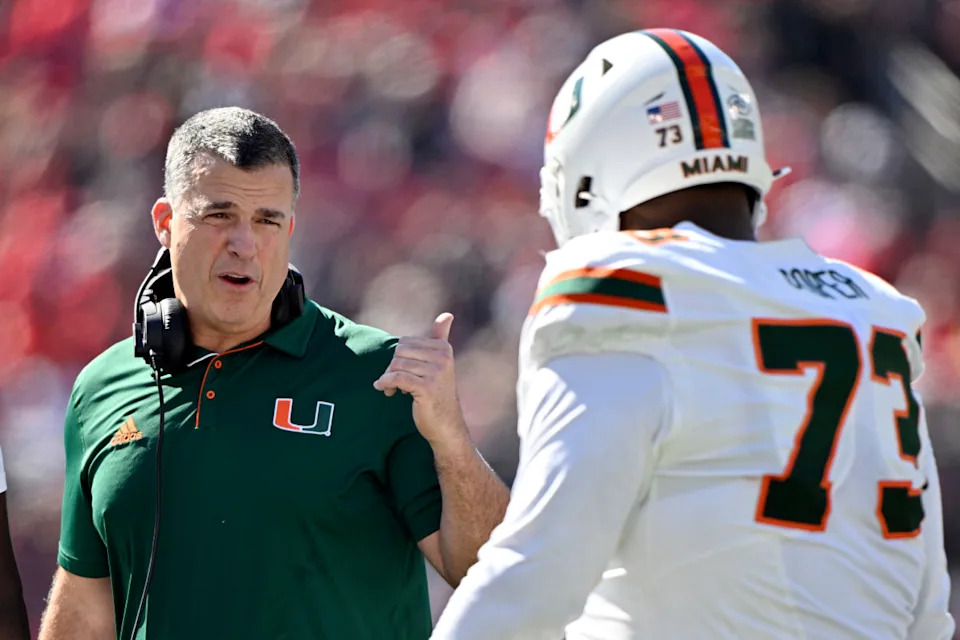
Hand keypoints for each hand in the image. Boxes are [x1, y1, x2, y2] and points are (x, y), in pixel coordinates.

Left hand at [374, 313, 468, 446]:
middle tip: (393, 382)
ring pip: (397, 365)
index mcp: (443, 348)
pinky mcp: (426, 387)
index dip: (398, 358)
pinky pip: (397, 378)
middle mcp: (442, 358)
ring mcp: (436, 372)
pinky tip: (385, 390)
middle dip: (392, 367)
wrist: (446, 425)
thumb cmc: (438, 394)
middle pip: (399, 352)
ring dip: (388, 378)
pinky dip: (386, 383)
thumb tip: (447, 314)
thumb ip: (441, 338)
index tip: (400, 372)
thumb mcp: (440, 364)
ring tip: (392, 389)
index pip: (406, 342)